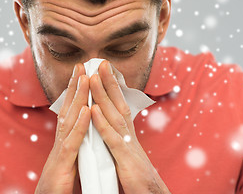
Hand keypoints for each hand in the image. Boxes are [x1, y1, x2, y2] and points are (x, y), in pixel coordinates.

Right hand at [35, 63, 89, 193]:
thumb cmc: (59, 183)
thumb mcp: (69, 159)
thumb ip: (75, 144)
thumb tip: (82, 133)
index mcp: (65, 140)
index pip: (70, 112)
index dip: (76, 93)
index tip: (82, 75)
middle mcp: (60, 141)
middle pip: (68, 109)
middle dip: (75, 86)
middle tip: (82, 65)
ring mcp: (60, 150)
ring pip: (69, 119)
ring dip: (78, 97)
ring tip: (85, 77)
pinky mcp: (63, 163)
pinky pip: (73, 141)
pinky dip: (81, 124)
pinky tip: (88, 109)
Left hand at [90, 60, 170, 193]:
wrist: (150, 192)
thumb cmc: (136, 174)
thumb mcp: (126, 150)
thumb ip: (119, 136)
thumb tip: (112, 123)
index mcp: (127, 133)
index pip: (119, 104)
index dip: (112, 87)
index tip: (103, 70)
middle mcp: (128, 134)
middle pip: (118, 103)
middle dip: (109, 82)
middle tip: (100, 62)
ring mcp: (127, 144)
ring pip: (114, 115)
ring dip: (103, 95)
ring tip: (92, 77)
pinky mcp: (124, 158)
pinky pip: (111, 138)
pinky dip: (102, 123)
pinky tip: (93, 109)